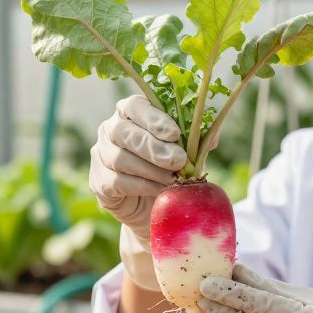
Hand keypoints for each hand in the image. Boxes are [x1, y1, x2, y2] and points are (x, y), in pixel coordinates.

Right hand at [89, 95, 187, 241]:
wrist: (152, 206)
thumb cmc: (170, 169)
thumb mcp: (188, 152)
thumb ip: (198, 141)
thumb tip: (213, 136)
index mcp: (130, 113)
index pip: (135, 106)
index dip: (154, 119)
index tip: (175, 134)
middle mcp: (110, 129)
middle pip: (124, 132)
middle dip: (153, 147)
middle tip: (179, 160)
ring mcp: (101, 155)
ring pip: (120, 158)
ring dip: (151, 170)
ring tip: (173, 179)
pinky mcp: (99, 182)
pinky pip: (117, 182)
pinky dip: (142, 186)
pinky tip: (160, 190)